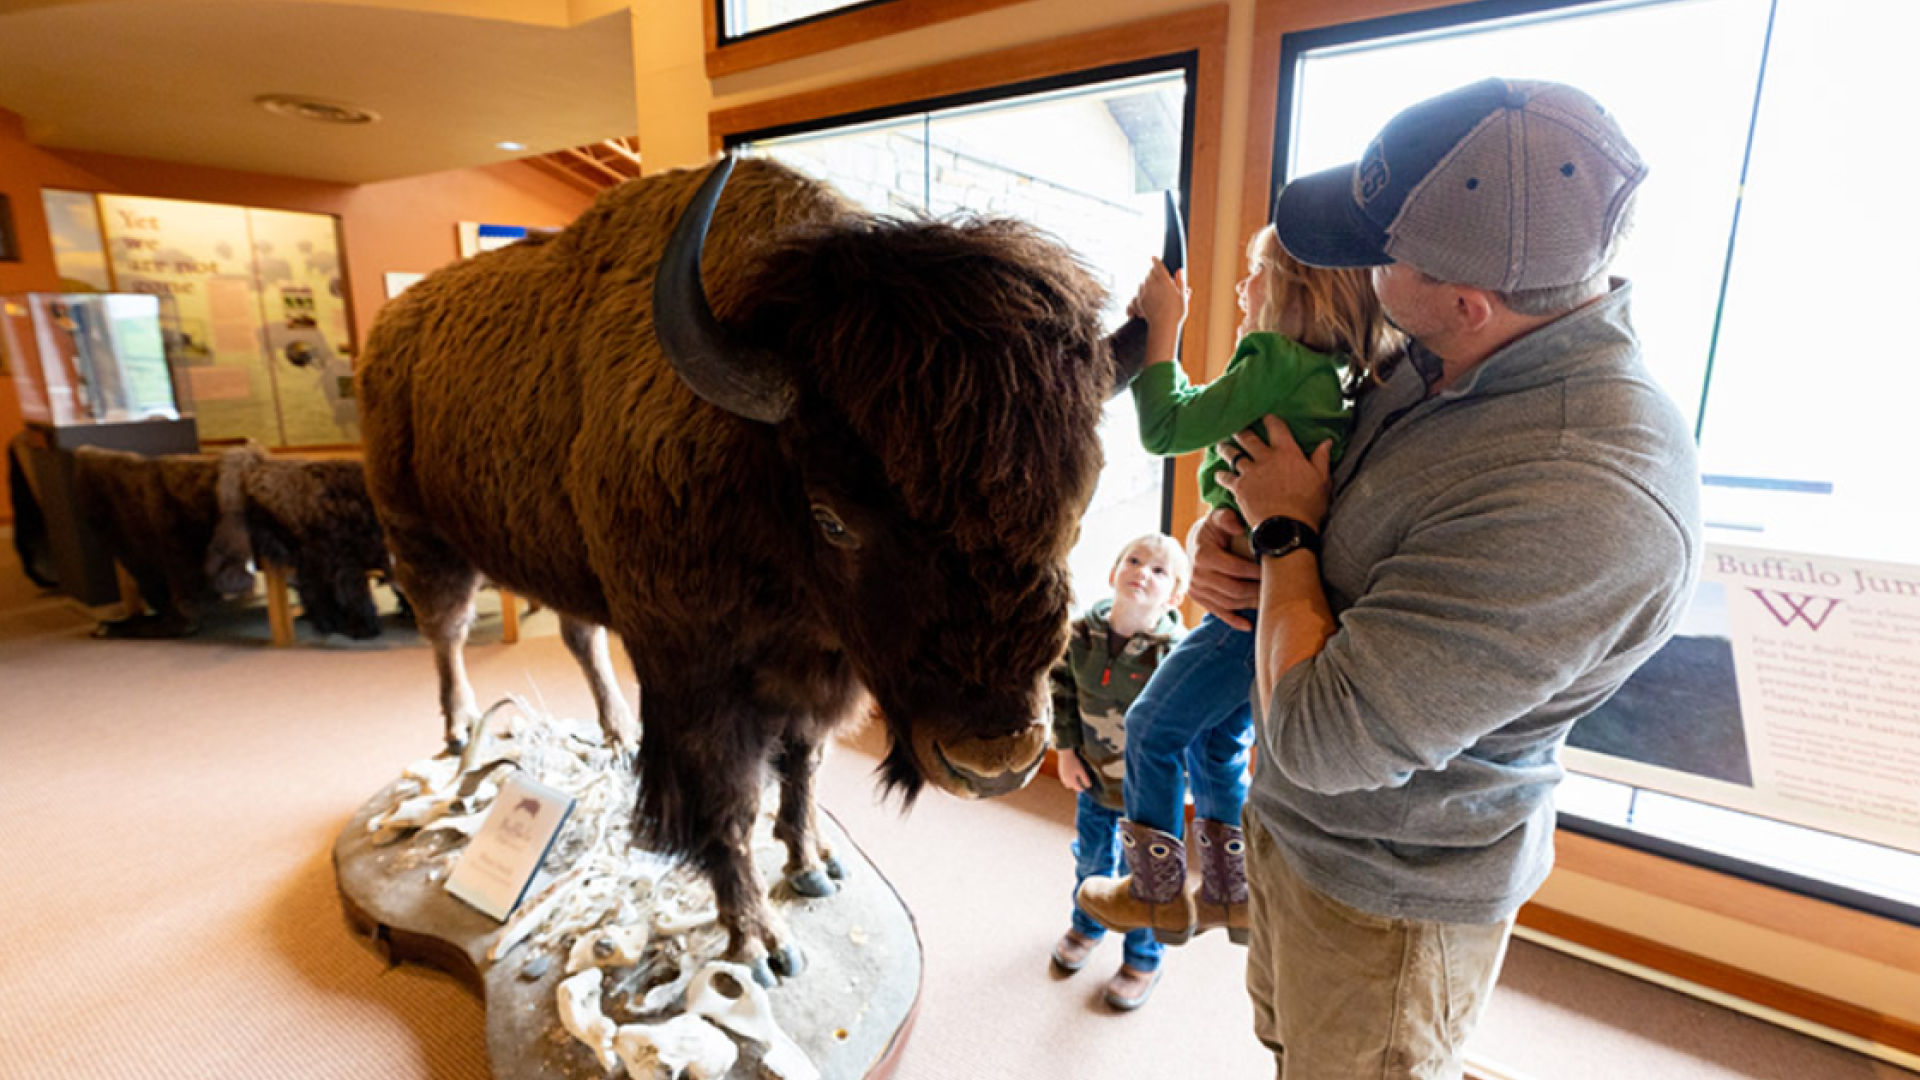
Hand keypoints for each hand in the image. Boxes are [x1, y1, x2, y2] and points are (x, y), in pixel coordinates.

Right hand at [1055, 748, 1091, 792]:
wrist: (1065, 754)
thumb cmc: (1074, 762)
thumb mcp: (1082, 770)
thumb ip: (1085, 779)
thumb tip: (1089, 786)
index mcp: (1071, 781)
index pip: (1078, 788)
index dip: (1083, 788)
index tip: (1086, 785)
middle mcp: (1065, 780)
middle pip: (1071, 787)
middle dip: (1076, 786)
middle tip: (1081, 782)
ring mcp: (1062, 776)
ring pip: (1067, 783)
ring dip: (1071, 783)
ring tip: (1076, 778)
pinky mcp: (1060, 772)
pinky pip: (1064, 779)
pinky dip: (1068, 778)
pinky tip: (1071, 773)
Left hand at [1131, 258, 1187, 331]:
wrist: (1163, 326)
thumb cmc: (1176, 312)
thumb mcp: (1182, 296)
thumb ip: (1180, 282)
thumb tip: (1180, 270)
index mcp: (1165, 282)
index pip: (1158, 266)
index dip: (1155, 260)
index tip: (1153, 257)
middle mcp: (1153, 285)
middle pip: (1150, 272)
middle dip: (1153, 272)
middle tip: (1160, 277)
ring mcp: (1145, 292)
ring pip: (1143, 280)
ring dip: (1148, 281)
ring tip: (1154, 286)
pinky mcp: (1140, 300)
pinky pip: (1139, 290)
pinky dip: (1142, 289)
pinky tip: (1147, 292)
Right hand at [1185, 508, 1260, 629]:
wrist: (1196, 543)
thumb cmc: (1213, 529)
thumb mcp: (1217, 517)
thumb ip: (1227, 518)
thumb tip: (1239, 527)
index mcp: (1202, 556)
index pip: (1234, 569)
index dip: (1254, 572)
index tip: (1272, 572)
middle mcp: (1197, 576)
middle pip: (1233, 589)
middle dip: (1256, 590)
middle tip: (1275, 588)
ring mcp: (1197, 590)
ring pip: (1228, 603)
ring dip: (1249, 603)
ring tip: (1268, 600)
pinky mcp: (1200, 599)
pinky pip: (1218, 612)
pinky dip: (1233, 621)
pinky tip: (1248, 625)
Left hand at [1215, 415, 1331, 527]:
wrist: (1287, 528)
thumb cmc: (1309, 506)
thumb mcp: (1322, 480)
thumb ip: (1321, 459)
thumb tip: (1326, 442)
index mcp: (1288, 453)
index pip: (1277, 429)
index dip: (1270, 420)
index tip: (1266, 416)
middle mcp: (1266, 458)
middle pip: (1249, 439)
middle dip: (1241, 431)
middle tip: (1235, 426)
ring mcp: (1250, 472)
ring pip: (1233, 455)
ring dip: (1226, 449)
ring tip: (1220, 445)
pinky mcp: (1239, 488)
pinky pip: (1226, 478)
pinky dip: (1221, 475)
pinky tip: (1218, 474)